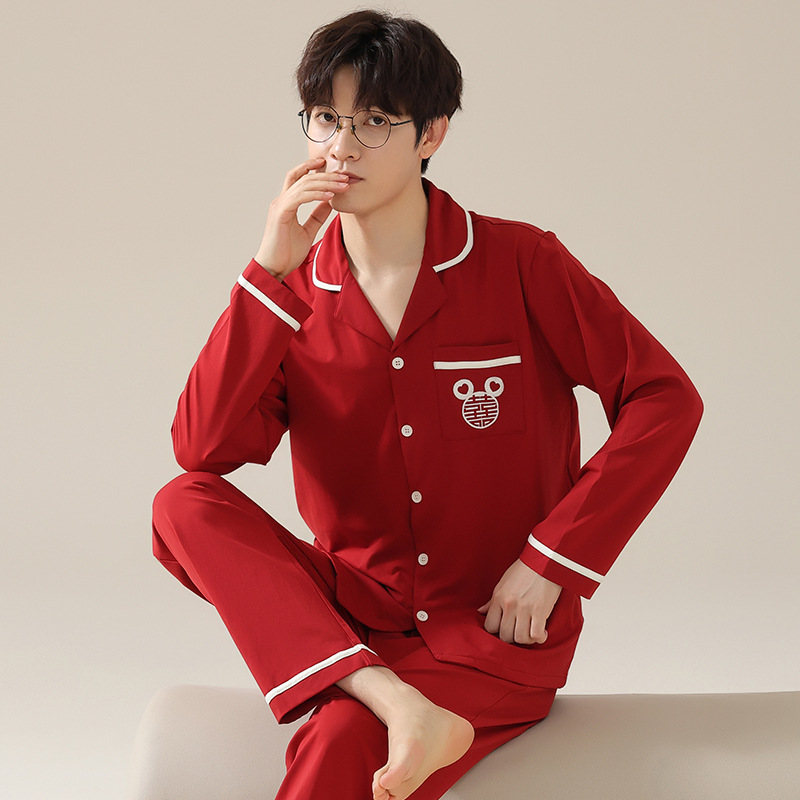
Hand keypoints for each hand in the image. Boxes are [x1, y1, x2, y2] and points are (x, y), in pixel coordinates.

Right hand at [254, 158, 350, 279]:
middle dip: (326, 175)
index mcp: (286, 203)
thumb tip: (329, 203)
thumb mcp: (308, 231)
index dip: (311, 168)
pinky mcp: (281, 214)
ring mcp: (280, 206)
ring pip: (304, 185)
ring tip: (343, 185)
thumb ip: (317, 216)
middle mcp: (281, 201)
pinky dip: (316, 195)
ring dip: (326, 183)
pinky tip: (330, 196)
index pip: (298, 178)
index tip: (330, 166)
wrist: (274, 268)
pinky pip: (300, 197)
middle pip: (304, 178)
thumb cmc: (287, 253)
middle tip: (344, 176)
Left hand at [477, 559, 561, 644]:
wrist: (544, 560)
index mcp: (498, 597)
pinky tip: (542, 633)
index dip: (497, 631)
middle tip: (519, 631)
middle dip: (512, 637)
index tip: (505, 629)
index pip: (490, 626)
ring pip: (520, 639)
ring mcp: (524, 609)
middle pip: (505, 636)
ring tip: (531, 632)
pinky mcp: (540, 611)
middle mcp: (509, 605)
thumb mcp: (503, 582)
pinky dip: (539, 638)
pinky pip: (535, 635)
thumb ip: (492, 601)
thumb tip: (481, 611)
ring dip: (526, 639)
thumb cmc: (525, 569)